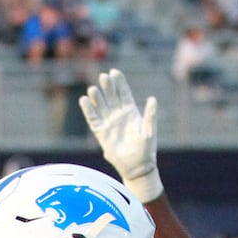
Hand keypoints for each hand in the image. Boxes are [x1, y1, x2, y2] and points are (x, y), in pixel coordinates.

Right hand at [78, 69, 162, 202]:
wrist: (137, 166)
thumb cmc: (146, 149)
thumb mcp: (149, 130)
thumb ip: (150, 115)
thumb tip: (153, 99)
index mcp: (131, 112)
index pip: (124, 93)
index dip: (119, 82)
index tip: (114, 72)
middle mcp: (119, 115)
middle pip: (111, 96)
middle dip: (107, 86)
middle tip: (103, 77)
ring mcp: (109, 123)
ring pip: (100, 106)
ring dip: (96, 97)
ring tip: (93, 89)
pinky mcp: (101, 133)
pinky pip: (93, 119)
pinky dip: (88, 110)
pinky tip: (84, 100)